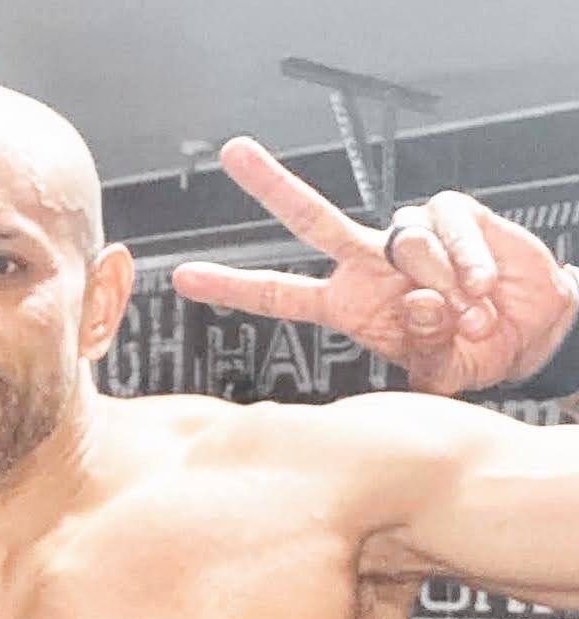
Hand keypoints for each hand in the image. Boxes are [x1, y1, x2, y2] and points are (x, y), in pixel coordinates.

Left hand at [171, 137, 578, 395]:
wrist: (529, 330)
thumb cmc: (472, 351)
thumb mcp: (439, 371)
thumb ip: (422, 348)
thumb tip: (416, 303)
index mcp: (346, 306)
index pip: (278, 294)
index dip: (232, 286)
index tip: (184, 276)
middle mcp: (367, 264)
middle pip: (310, 220)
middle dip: (270, 185)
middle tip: (231, 152)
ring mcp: (405, 235)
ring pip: (402, 240)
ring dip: (441, 280)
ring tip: (468, 308)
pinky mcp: (449, 213)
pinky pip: (447, 225)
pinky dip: (468, 260)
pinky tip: (483, 284)